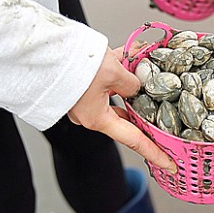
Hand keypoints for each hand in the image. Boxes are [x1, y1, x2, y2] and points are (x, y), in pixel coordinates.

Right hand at [67, 47, 176, 172]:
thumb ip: (131, 82)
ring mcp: (83, 100)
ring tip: (146, 62)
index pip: (134, 140)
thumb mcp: (113, 72)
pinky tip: (131, 52)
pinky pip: (105, 79)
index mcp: (97, 119)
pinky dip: (119, 67)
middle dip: (145, 104)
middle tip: (165, 105)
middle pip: (126, 115)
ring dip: (132, 79)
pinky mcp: (79, 85)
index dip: (155, 153)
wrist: (42, 48)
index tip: (170, 165)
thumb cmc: (74, 64)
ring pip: (116, 92)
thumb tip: (136, 84)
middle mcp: (89, 114)